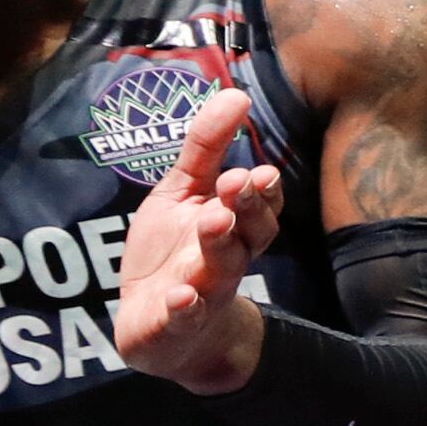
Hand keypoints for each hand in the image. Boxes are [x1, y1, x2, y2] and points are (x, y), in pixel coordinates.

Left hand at [113, 86, 280, 394]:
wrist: (164, 332)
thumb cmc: (176, 254)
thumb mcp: (183, 194)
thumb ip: (206, 149)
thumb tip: (236, 93)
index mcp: (234, 227)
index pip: (260, 207)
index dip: (262, 191)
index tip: (259, 170)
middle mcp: (227, 259)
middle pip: (249, 235)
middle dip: (247, 209)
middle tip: (238, 184)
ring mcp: (203, 293)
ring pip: (221, 269)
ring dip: (219, 245)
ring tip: (214, 220)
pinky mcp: (174, 325)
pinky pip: (185, 318)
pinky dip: (185, 308)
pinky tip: (181, 295)